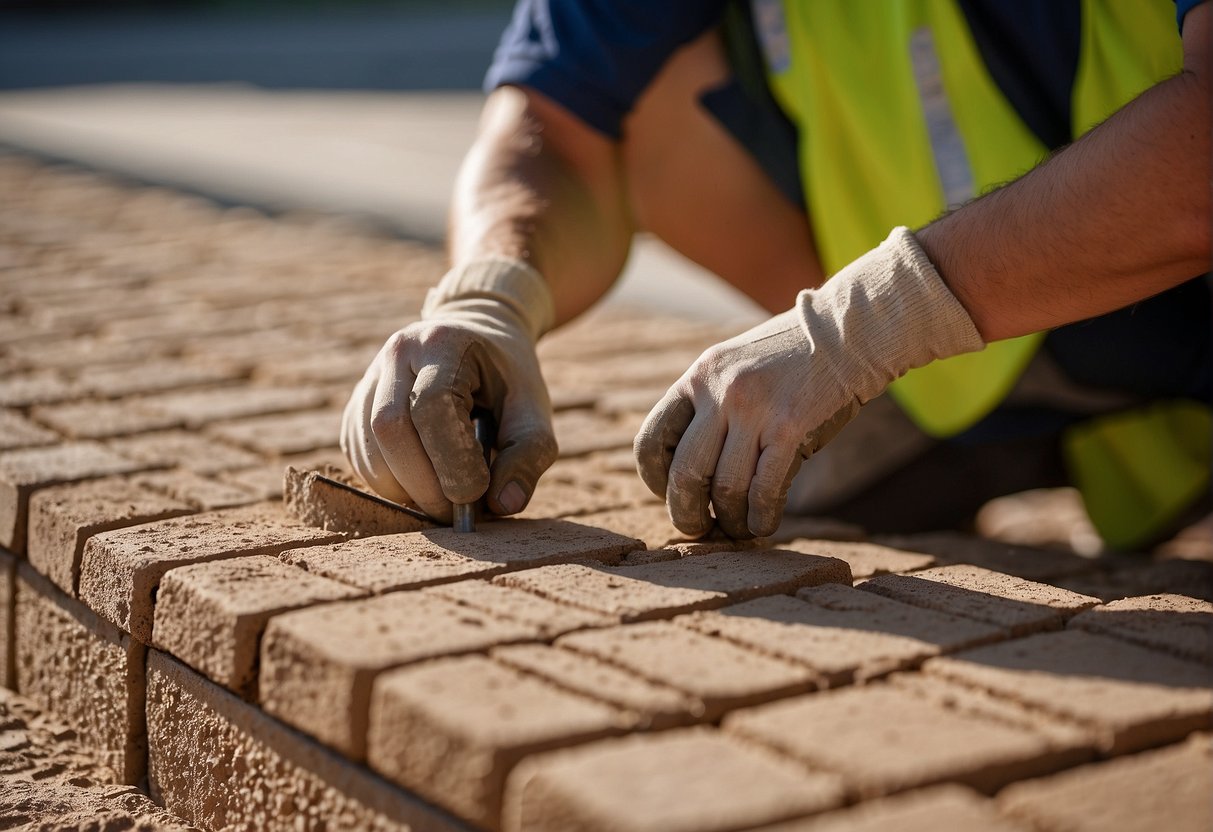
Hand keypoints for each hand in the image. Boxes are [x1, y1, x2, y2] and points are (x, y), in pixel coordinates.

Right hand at [342, 258, 556, 521]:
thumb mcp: (533, 408)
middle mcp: (398, 354)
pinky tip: (424, 486)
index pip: (432, 406)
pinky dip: (392, 487)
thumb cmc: (507, 379)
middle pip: (390, 428)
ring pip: (368, 450)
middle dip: (424, 484)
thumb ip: (528, 454)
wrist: (476, 338)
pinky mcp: (357, 410)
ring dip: (405, 491)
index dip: (451, 461)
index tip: (477, 495)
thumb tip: (505, 505)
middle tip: (457, 513)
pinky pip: (361, 459)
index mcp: (444, 344)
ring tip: (444, 500)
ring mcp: (370, 380)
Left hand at [634, 227, 983, 538]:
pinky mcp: (790, 427)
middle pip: (685, 473)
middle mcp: (719, 393)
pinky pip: (763, 489)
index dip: (654, 479)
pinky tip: (763, 526)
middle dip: (686, 513)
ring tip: (737, 532)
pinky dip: (760, 517)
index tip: (669, 494)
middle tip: (696, 531)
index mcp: (698, 377)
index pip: (652, 439)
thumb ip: (711, 408)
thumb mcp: (737, 369)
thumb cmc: (794, 360)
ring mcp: (754, 409)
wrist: (848, 331)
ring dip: (729, 522)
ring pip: (725, 488)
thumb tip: (694, 473)